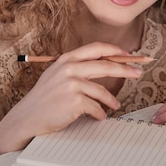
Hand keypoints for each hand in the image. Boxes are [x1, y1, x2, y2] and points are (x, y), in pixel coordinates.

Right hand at [0, 43, 141, 155]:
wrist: (27, 117)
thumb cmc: (44, 98)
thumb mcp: (57, 75)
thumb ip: (77, 67)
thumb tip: (104, 64)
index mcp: (67, 58)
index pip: (97, 48)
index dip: (115, 50)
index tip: (129, 55)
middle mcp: (70, 68)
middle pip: (106, 65)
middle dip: (125, 69)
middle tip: (137, 73)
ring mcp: (72, 84)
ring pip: (102, 90)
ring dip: (112, 100)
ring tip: (115, 105)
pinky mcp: (75, 100)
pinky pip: (96, 107)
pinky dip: (100, 113)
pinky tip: (100, 116)